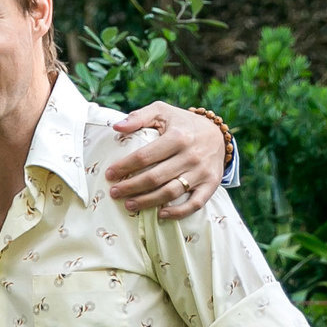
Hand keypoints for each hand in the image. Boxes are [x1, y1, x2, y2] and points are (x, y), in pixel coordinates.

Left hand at [105, 103, 227, 217]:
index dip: (124, 166)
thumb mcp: (162, 112)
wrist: (217, 134)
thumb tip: (116, 127)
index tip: (109, 174)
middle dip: (131, 187)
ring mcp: (201, 172)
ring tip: (129, 204)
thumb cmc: (182, 124)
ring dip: (147, 202)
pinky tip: (160, 214)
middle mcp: (191, 155)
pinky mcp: (210, 184)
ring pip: (171, 192)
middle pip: (155, 177)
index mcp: (177, 137)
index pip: (145, 156)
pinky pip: (195, 204)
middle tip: (114, 193)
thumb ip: (139, 117)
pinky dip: (178, 212)